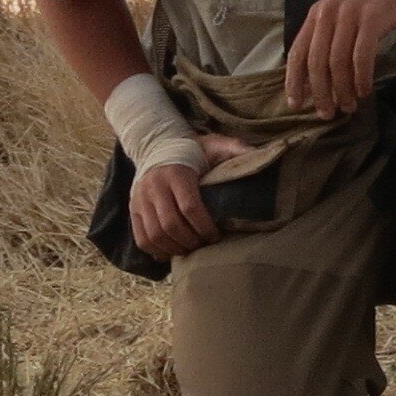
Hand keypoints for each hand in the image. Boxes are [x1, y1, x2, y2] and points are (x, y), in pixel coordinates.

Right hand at [130, 134, 257, 259]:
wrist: (157, 145)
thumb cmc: (193, 151)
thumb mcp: (215, 144)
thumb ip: (235, 150)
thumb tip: (261, 157)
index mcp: (176, 173)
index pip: (189, 207)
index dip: (205, 226)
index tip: (217, 235)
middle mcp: (154, 186)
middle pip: (171, 225)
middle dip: (191, 241)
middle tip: (205, 245)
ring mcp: (140, 199)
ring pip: (155, 235)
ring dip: (175, 248)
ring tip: (192, 249)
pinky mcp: (133, 209)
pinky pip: (141, 238)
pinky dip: (157, 251)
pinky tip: (173, 251)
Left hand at [283, 0, 395, 117]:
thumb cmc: (376, 1)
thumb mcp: (344, 13)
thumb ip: (328, 37)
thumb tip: (316, 78)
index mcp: (317, 13)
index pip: (297, 53)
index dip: (294, 81)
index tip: (297, 105)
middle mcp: (328, 13)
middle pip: (317, 62)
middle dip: (320, 93)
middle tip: (328, 114)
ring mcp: (350, 15)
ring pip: (338, 62)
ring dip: (342, 90)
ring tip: (350, 106)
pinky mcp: (372, 18)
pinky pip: (362, 56)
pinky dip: (361, 77)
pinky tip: (364, 90)